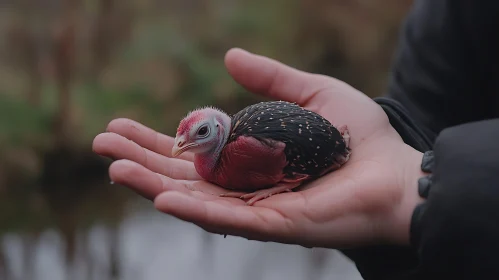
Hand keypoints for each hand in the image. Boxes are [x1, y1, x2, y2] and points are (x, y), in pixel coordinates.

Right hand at [92, 48, 424, 248]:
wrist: (398, 172)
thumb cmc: (360, 137)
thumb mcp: (311, 92)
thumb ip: (271, 78)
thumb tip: (230, 56)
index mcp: (249, 160)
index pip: (192, 152)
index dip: (156, 140)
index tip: (120, 125)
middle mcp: (245, 187)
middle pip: (183, 177)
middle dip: (141, 161)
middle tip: (101, 144)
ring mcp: (257, 209)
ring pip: (195, 201)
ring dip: (153, 185)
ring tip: (114, 168)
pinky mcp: (275, 226)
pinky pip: (228, 219)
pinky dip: (193, 210)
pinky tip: (162, 197)